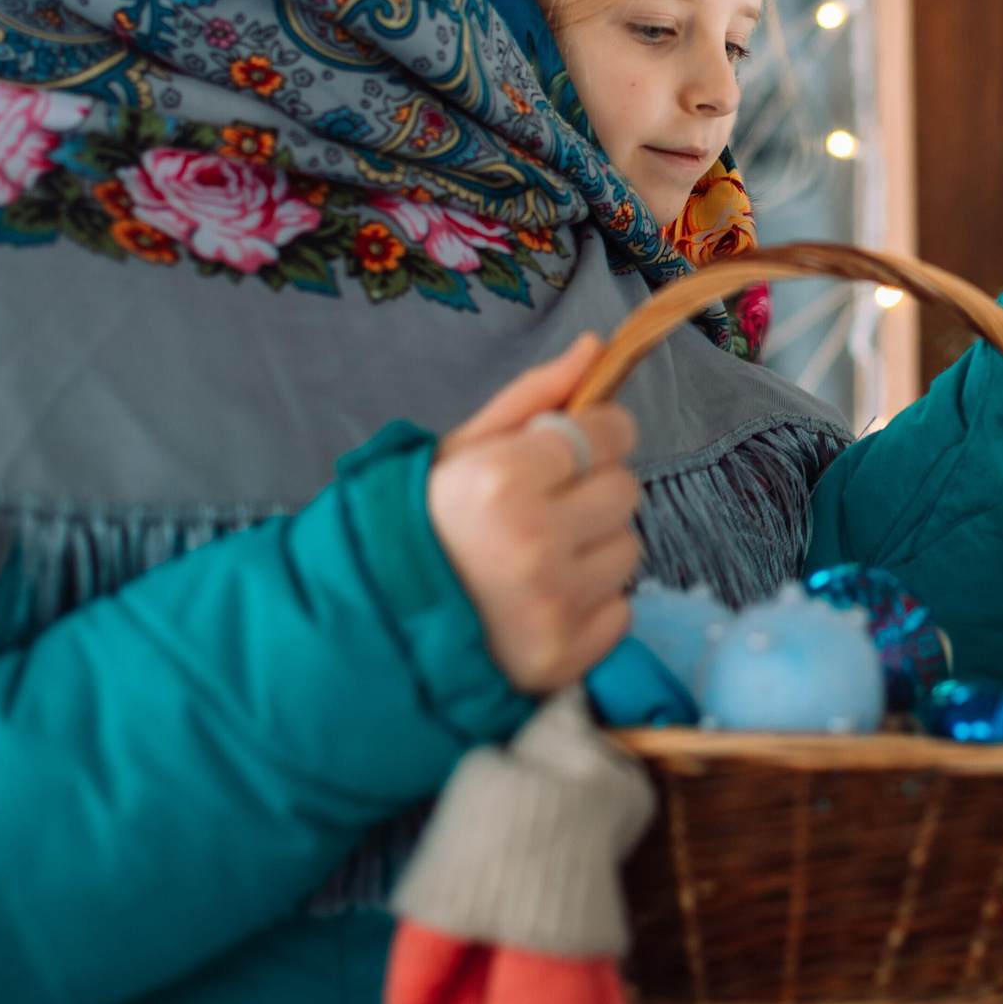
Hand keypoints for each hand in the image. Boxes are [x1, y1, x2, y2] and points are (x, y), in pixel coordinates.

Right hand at [428, 333, 642, 694]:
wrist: (374, 626)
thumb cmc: (421, 526)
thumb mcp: (461, 450)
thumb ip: (533, 397)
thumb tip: (596, 348)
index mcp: (503, 479)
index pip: (610, 433)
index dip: (598, 435)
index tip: (575, 447)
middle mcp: (534, 542)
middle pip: (625, 490)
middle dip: (592, 491)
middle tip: (544, 509)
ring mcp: (552, 605)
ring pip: (628, 551)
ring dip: (594, 549)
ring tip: (538, 558)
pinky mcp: (563, 655)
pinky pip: (619, 612)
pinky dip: (590, 606)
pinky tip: (541, 601)